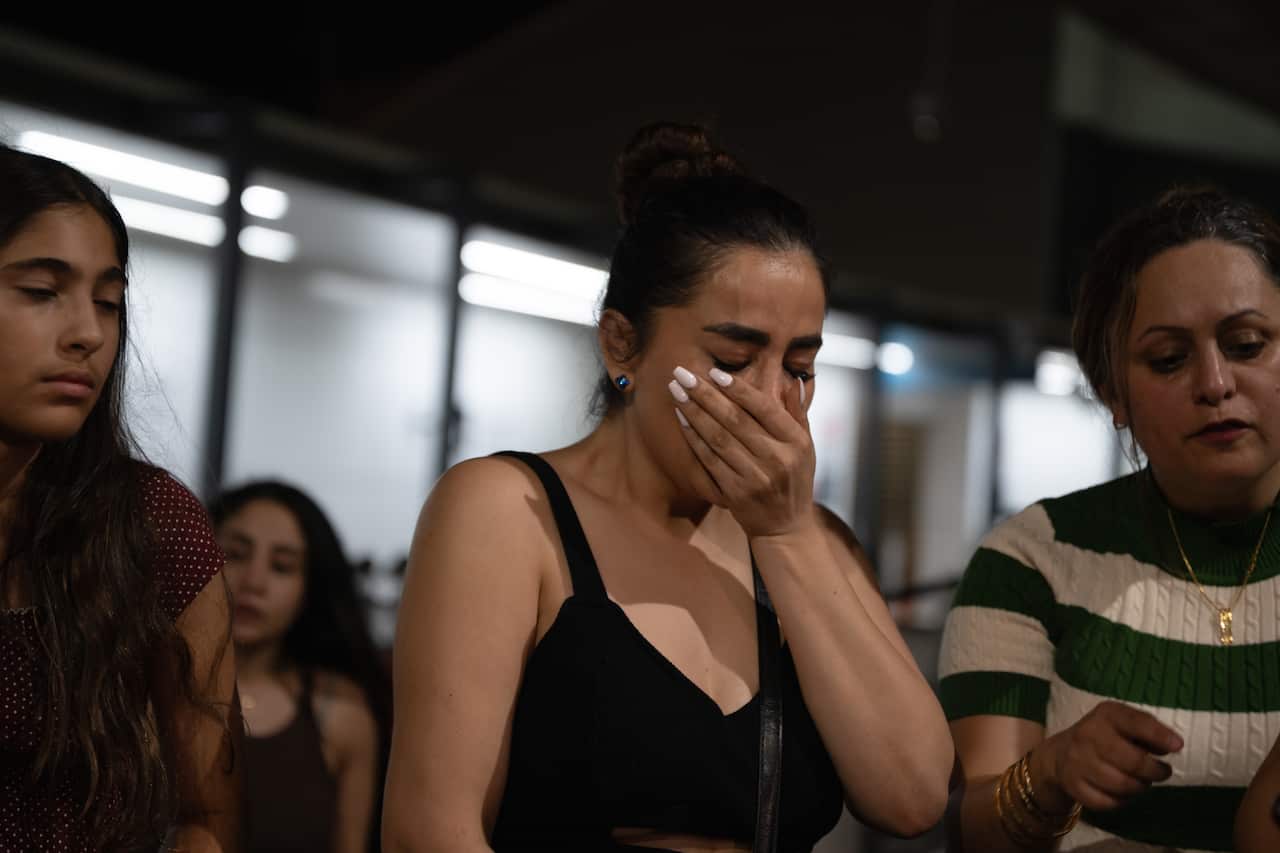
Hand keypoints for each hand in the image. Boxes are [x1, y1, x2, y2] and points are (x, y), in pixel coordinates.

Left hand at [667, 365, 814, 537]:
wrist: (785, 527)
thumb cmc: (795, 479)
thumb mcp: (806, 447)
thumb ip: (798, 413)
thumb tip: (795, 381)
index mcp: (796, 442)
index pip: (765, 409)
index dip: (738, 390)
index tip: (714, 373)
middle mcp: (777, 459)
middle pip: (735, 420)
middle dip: (706, 394)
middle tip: (683, 373)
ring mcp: (754, 477)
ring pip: (718, 438)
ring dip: (694, 412)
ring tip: (676, 391)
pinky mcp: (734, 492)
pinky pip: (708, 460)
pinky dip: (693, 438)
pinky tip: (681, 418)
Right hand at [1033, 700, 1182, 811]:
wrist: (1061, 754)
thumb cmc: (1105, 737)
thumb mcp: (1124, 723)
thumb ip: (1149, 730)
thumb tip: (1173, 744)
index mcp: (1106, 714)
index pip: (1135, 722)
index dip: (1158, 735)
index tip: (1178, 746)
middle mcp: (1088, 734)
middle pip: (1133, 761)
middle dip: (1154, 771)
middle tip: (1162, 772)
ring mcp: (1077, 760)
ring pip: (1122, 785)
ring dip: (1139, 787)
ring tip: (1141, 781)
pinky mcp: (1072, 784)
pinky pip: (1107, 802)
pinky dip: (1120, 801)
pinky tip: (1121, 792)